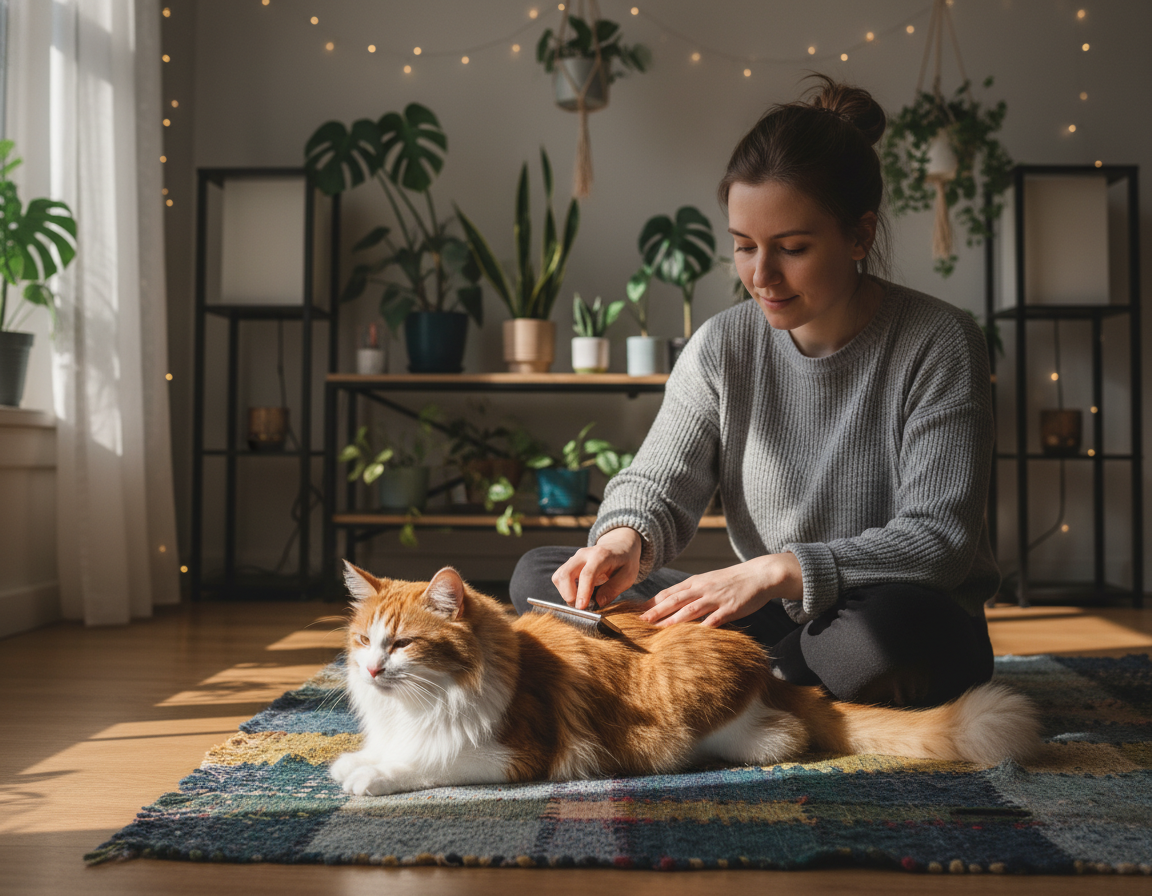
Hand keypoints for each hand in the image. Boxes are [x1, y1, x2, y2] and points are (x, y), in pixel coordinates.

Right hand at [552, 527, 641, 609]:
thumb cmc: (624, 562)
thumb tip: (598, 603)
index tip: (582, 607)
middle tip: (581, 607)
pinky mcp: (569, 564)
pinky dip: (564, 590)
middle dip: (569, 594)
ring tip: (581, 601)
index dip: (583, 592)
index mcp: (601, 556)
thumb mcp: (628, 576)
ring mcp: (574, 559)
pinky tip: (577, 594)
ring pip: (559, 577)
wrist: (619, 546)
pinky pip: (559, 578)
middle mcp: (583, 555)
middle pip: (565, 574)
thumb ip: (613, 589)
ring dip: (566, 593)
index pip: (587, 574)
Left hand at [639, 553, 802, 627]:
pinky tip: (692, 636)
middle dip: (656, 611)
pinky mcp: (730, 608)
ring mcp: (716, 598)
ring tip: (658, 628)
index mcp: (696, 582)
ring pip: (691, 609)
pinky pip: (714, 619)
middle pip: (675, 600)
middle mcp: (702, 588)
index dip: (652, 602)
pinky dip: (702, 627)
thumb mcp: (708, 581)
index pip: (669, 592)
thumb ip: (692, 592)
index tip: (636, 611)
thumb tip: (672, 604)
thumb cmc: (732, 580)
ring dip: (673, 619)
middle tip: (639, 621)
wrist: (760, 574)